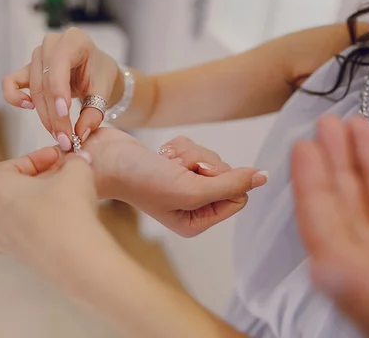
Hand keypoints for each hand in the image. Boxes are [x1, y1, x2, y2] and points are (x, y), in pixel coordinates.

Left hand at [0, 149, 114, 283]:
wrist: (74, 257)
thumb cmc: (67, 209)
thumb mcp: (76, 171)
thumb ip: (75, 161)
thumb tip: (79, 159)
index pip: (16, 166)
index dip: (41, 159)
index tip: (59, 158)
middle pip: (17, 190)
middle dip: (41, 182)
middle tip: (64, 177)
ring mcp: (3, 238)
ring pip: (23, 213)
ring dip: (43, 204)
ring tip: (69, 200)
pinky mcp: (18, 257)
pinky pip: (30, 234)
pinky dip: (45, 226)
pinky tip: (67, 223)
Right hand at [2, 27, 119, 150]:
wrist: (95, 71)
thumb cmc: (100, 75)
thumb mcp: (104, 92)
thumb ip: (94, 113)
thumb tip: (81, 134)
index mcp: (74, 40)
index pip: (60, 63)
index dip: (59, 90)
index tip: (64, 114)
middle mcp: (52, 43)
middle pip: (46, 81)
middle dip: (54, 113)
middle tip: (64, 137)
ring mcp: (37, 55)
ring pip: (34, 88)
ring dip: (43, 114)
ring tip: (57, 133)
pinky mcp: (27, 69)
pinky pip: (10, 82)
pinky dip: (14, 96)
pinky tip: (28, 107)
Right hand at [84, 128, 267, 236]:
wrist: (104, 157)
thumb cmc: (140, 180)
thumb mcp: (189, 189)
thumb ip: (230, 185)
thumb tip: (264, 177)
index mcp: (196, 222)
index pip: (238, 197)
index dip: (221, 180)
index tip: (193, 177)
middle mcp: (192, 205)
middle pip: (227, 174)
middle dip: (202, 164)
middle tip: (176, 168)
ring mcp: (183, 183)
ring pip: (210, 158)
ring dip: (188, 153)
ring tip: (164, 161)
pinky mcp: (174, 162)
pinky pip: (195, 147)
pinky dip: (179, 146)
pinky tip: (160, 154)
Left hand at [292, 116, 368, 337]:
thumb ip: (359, 292)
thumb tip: (323, 268)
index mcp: (350, 274)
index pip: (320, 220)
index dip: (308, 182)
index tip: (302, 147)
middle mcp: (364, 257)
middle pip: (341, 200)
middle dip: (331, 160)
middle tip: (323, 124)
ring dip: (359, 160)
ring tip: (351, 124)